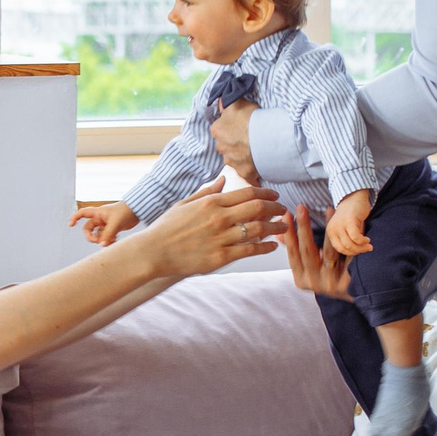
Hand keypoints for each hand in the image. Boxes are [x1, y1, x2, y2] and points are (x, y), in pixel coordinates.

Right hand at [69, 200, 141, 245]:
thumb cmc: (125, 212)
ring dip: (102, 240)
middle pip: (88, 229)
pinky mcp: (112, 229)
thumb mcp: (115, 224)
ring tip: (112, 240)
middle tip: (97, 242)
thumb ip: (108, 235)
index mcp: (98, 213)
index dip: (74, 218)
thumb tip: (101, 245)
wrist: (137, 211)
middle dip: (91, 237)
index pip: (82, 213)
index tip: (70, 225)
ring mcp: (105, 224)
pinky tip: (115, 240)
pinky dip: (108, 240)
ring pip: (98, 235)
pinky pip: (105, 237)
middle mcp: (99, 219)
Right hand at [138, 182, 283, 278]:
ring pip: (258, 229)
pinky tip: (272, 246)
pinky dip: (265, 247)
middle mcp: (219, 218)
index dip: (266, 193)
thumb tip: (225, 178)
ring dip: (275, 227)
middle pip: (258, 208)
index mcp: (211, 202)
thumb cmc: (166, 227)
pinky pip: (250, 250)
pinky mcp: (220, 257)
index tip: (275, 195)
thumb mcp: (185, 203)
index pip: (247, 193)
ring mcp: (220, 238)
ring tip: (283, 227)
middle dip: (275, 208)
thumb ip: (207, 191)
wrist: (153, 251)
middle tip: (283, 210)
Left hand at [208, 98, 259, 178]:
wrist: (269, 140)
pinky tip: (260, 167)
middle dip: (235, 143)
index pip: (221, 129)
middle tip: (250, 138)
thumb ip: (226, 102)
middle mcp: (221, 148)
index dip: (232, 127)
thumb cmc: (253, 120)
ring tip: (257, 151)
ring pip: (235, 159)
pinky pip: (247, 175)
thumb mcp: (236, 103)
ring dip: (243, 157)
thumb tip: (219, 100)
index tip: (242, 126)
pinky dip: (253, 172)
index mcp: (217, 131)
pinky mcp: (245, 174)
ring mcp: (232, 162)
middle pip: (227, 145)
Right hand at [282, 205, 356, 299]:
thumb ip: (296, 252)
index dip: (288, 233)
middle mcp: (313, 283)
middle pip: (306, 250)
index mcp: (301, 279)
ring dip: (328, 228)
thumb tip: (278, 234)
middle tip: (300, 207)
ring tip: (328, 209)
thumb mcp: (310, 268)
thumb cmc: (330, 278)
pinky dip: (346, 239)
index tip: (285, 214)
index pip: (292, 253)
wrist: (358, 296)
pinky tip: (346, 226)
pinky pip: (345, 256)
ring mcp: (330, 283)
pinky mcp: (346, 282)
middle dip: (303, 226)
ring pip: (327, 252)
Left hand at [325, 190, 374, 256]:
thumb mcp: (347, 229)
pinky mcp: (349, 220)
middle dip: (357, 251)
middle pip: (345, 248)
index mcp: (331, 232)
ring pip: (350, 244)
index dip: (351, 252)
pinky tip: (367, 239)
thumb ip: (348, 240)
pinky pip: (355, 237)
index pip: (339, 249)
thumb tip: (355, 253)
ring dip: (361, 247)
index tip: (360, 251)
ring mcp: (340, 224)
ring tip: (369, 245)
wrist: (354, 197)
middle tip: (367, 249)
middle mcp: (333, 228)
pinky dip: (362, 241)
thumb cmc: (352, 215)